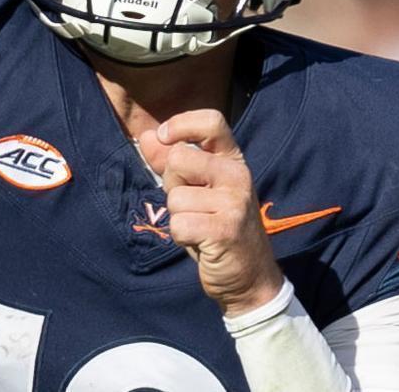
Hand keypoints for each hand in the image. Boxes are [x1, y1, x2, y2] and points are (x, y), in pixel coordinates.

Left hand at [146, 109, 283, 316]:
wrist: (249, 277)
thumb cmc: (218, 228)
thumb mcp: (197, 190)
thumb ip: (171, 162)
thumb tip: (148, 136)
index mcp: (233, 161)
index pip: (212, 121)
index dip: (181, 125)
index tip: (165, 137)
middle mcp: (238, 175)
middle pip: (179, 159)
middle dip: (172, 185)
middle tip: (193, 206)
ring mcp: (235, 202)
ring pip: (175, 197)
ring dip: (178, 217)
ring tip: (200, 227)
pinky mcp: (225, 230)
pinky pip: (179, 224)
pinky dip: (181, 237)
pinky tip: (200, 242)